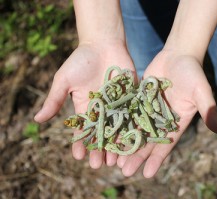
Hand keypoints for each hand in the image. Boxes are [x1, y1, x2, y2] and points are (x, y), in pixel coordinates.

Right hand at [34, 41, 134, 168]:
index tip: (79, 156)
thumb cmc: (81, 60)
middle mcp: (102, 110)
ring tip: (115, 160)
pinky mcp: (132, 98)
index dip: (80, 143)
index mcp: (85, 108)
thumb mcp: (64, 80)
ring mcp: (118, 105)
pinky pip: (132, 115)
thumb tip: (37, 120)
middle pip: (101, 134)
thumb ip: (55, 99)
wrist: (103, 44)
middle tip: (98, 165)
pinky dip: (132, 129)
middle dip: (99, 149)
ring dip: (115, 145)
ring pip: (117, 129)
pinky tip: (132, 142)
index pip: (82, 130)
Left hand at [116, 50, 216, 177]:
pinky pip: (128, 114)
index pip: (166, 144)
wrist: (179, 54)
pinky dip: (120, 125)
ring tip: (114, 160)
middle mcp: (162, 119)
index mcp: (177, 121)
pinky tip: (109, 135)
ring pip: (135, 130)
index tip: (147, 174)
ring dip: (126, 144)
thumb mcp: (201, 91)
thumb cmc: (193, 72)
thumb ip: (210, 111)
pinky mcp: (139, 99)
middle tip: (124, 172)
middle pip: (148, 141)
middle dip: (137, 156)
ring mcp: (149, 109)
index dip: (157, 159)